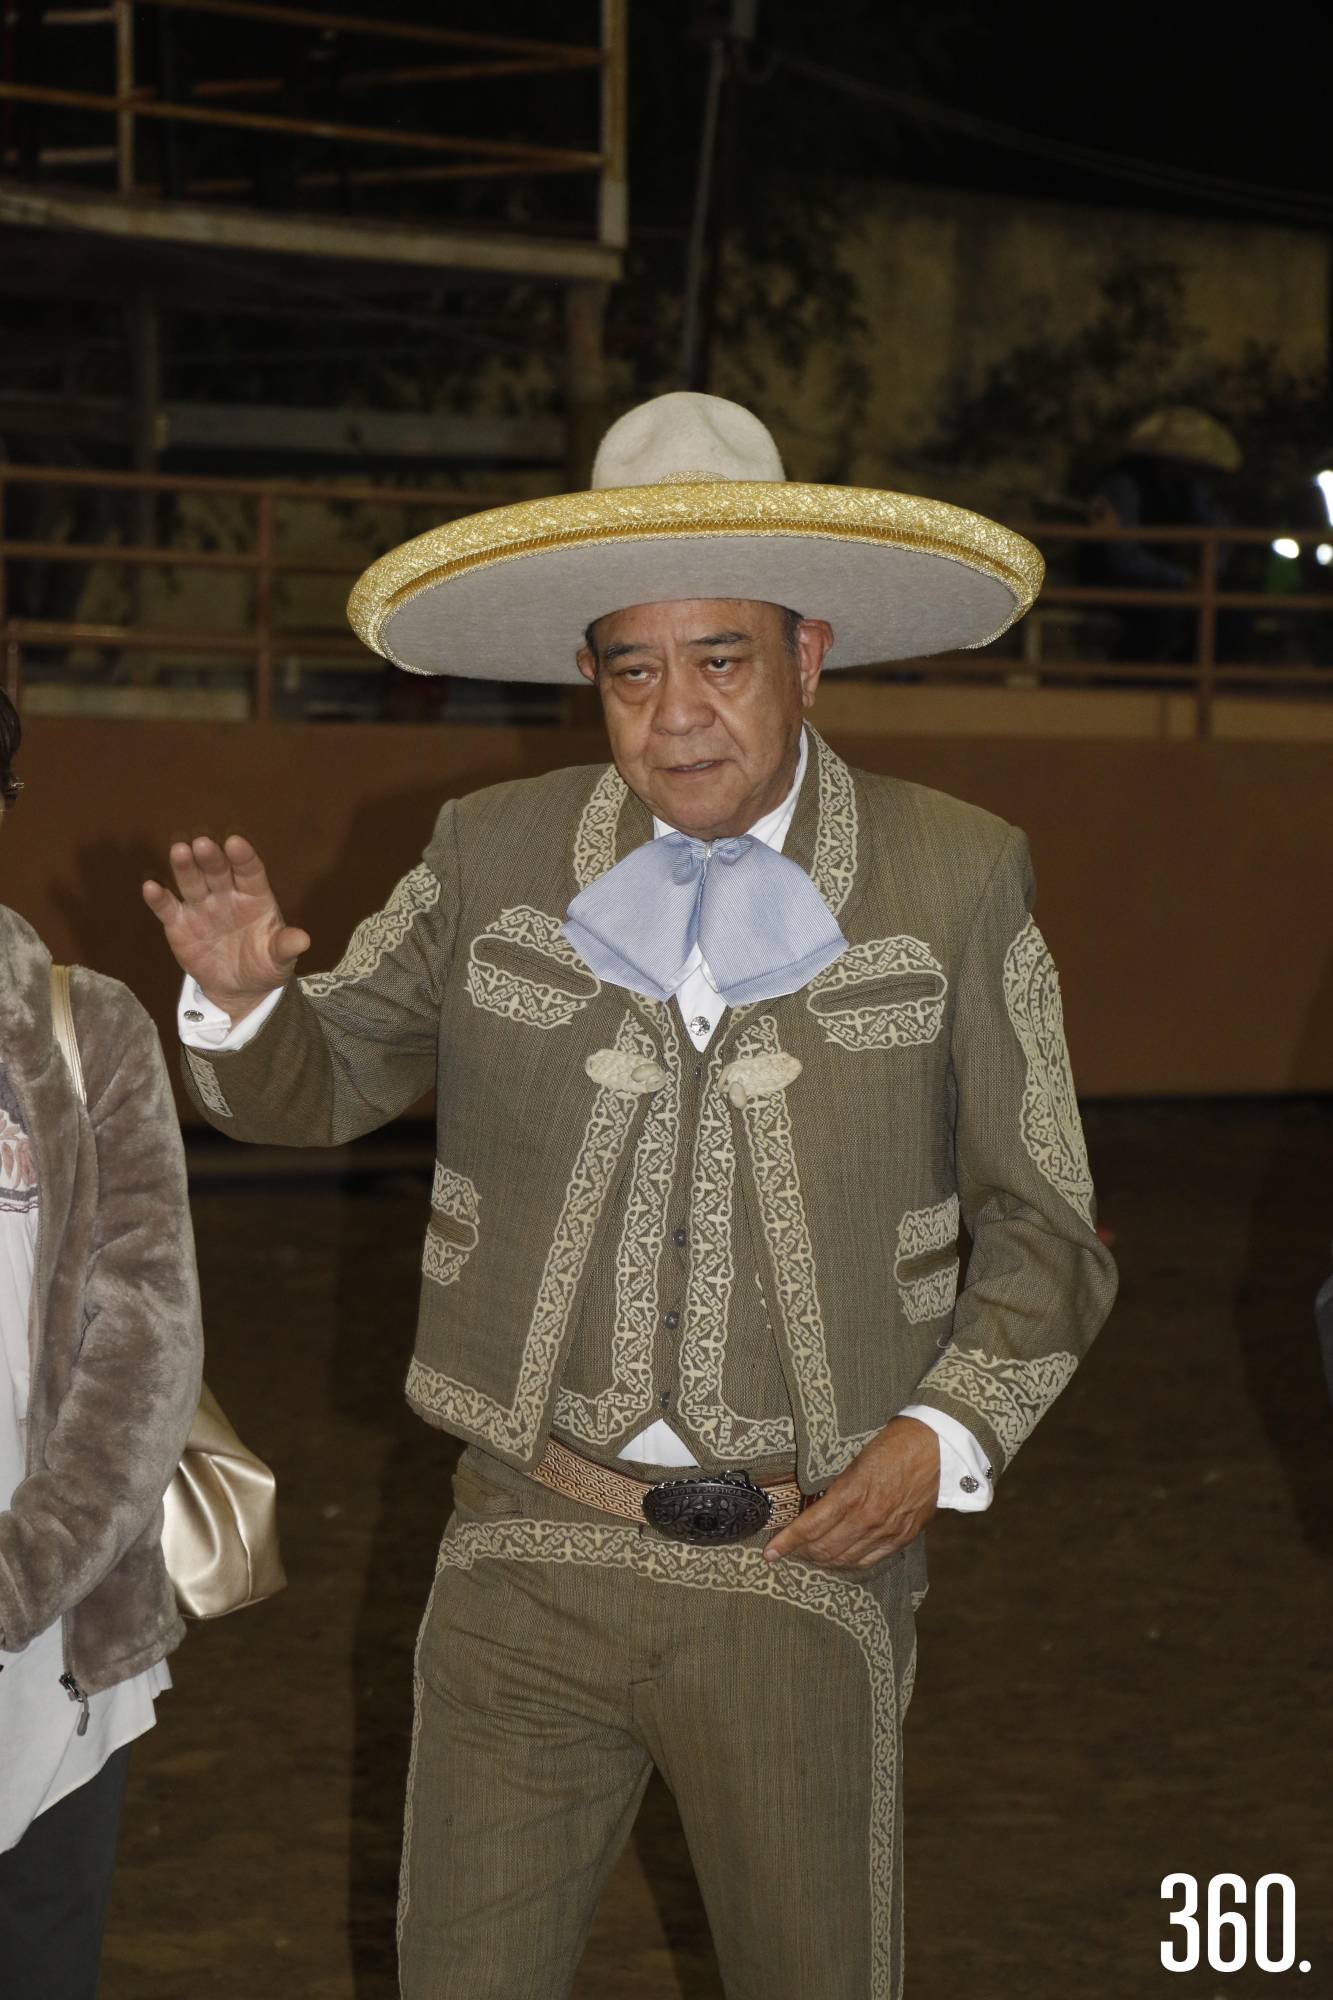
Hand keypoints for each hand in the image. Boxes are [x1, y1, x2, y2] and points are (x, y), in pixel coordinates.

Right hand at [142, 835, 309, 1024]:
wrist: (239, 988)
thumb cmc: (264, 964)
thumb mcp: (279, 958)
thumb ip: (286, 946)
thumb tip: (303, 940)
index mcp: (254, 897)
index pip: (250, 872)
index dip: (243, 857)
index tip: (236, 843)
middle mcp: (226, 895)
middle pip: (218, 871)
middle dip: (211, 858)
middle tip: (202, 843)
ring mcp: (201, 907)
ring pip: (191, 882)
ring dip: (184, 867)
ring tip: (179, 851)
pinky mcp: (179, 924)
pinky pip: (168, 908)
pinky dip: (159, 898)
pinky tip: (151, 888)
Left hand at [763, 1415, 939, 1569]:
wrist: (935, 1446)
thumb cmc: (892, 1444)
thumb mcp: (855, 1459)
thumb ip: (837, 1487)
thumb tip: (812, 1505)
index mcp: (852, 1494)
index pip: (811, 1528)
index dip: (787, 1543)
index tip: (769, 1552)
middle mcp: (868, 1518)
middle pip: (825, 1548)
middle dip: (801, 1553)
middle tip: (788, 1551)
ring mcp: (886, 1531)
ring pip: (845, 1559)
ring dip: (822, 1561)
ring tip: (809, 1557)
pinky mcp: (902, 1537)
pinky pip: (869, 1561)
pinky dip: (849, 1564)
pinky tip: (838, 1561)